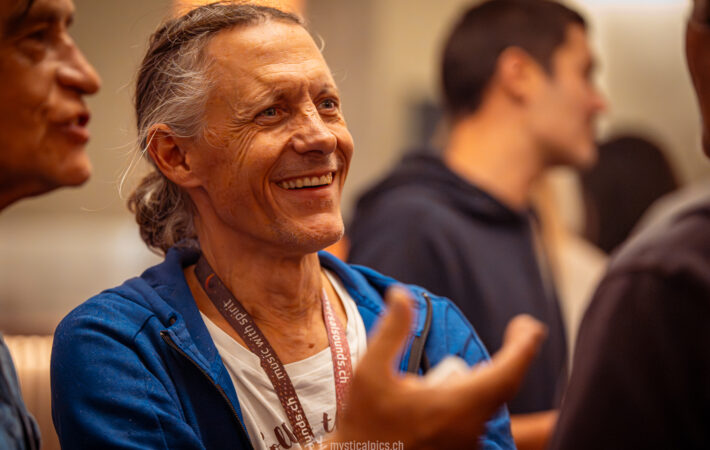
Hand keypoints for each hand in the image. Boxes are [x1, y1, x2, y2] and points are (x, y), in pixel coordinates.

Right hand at [331, 286, 546, 448]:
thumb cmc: (363, 423)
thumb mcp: (369, 372)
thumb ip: (391, 331)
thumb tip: (401, 294)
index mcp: (454, 406)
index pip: (506, 373)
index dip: (524, 347)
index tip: (530, 326)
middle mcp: (468, 428)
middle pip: (505, 388)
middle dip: (517, 356)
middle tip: (521, 329)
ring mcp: (466, 445)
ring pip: (491, 404)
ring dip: (493, 379)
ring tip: (496, 357)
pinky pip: (479, 419)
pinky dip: (480, 398)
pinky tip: (464, 389)